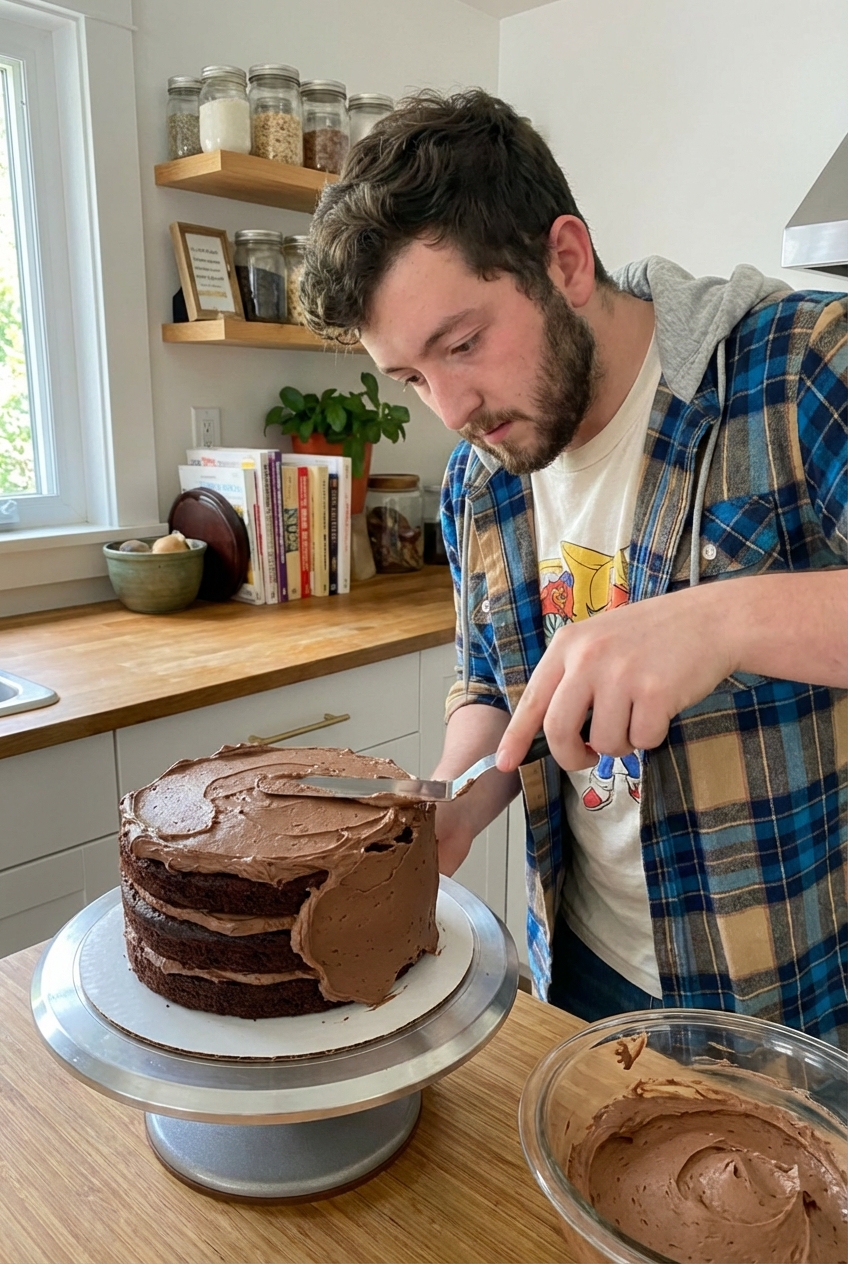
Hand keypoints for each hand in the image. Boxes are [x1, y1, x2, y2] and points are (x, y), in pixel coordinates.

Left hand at [496, 585, 733, 771]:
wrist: (711, 619)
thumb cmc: (654, 636)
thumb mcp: (601, 640)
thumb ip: (574, 676)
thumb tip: (551, 729)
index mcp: (568, 644)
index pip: (533, 699)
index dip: (516, 736)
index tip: (503, 763)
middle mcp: (588, 657)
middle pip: (559, 731)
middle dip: (572, 756)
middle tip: (588, 757)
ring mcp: (621, 674)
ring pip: (604, 742)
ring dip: (622, 743)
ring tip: (638, 715)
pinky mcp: (654, 693)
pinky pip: (642, 741)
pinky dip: (652, 737)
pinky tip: (662, 709)